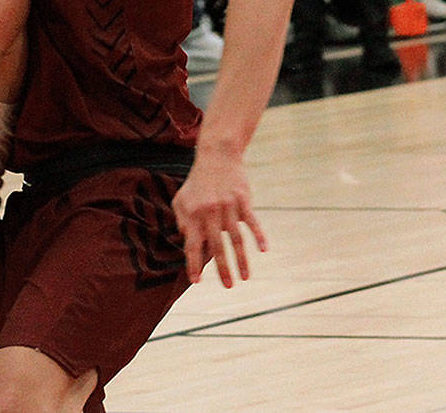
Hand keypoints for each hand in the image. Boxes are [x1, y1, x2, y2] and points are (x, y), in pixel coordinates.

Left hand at [172, 147, 265, 286]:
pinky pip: (252, 222)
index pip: (192, 245)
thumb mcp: (181, 200)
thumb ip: (181, 222)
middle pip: (216, 247)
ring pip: (236, 239)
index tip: (196, 281)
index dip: (193, 263)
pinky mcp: (243, 201)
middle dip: (222, 269)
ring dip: (241, 260)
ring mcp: (228, 207)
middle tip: (228, 287)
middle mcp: (210, 213)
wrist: (216, 157)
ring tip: (245, 278)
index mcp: (193, 215)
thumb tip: (187, 243)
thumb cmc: (197, 182)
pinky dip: (258, 236)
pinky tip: (263, 250)